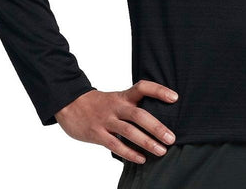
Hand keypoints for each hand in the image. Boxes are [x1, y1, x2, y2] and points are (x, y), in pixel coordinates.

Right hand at [54, 80, 178, 163]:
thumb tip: (158, 118)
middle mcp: (117, 106)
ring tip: (161, 151)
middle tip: (171, 138)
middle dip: (157, 127)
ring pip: (129, 131)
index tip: (175, 98)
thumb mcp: (117, 99)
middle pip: (139, 115)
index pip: (143, 87)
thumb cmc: (100, 104)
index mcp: (123, 96)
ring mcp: (106, 120)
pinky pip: (115, 144)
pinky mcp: (97, 134)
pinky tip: (141, 158)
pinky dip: (129, 153)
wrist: (70, 104)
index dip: (159, 91)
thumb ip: (133, 106)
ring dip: (147, 142)